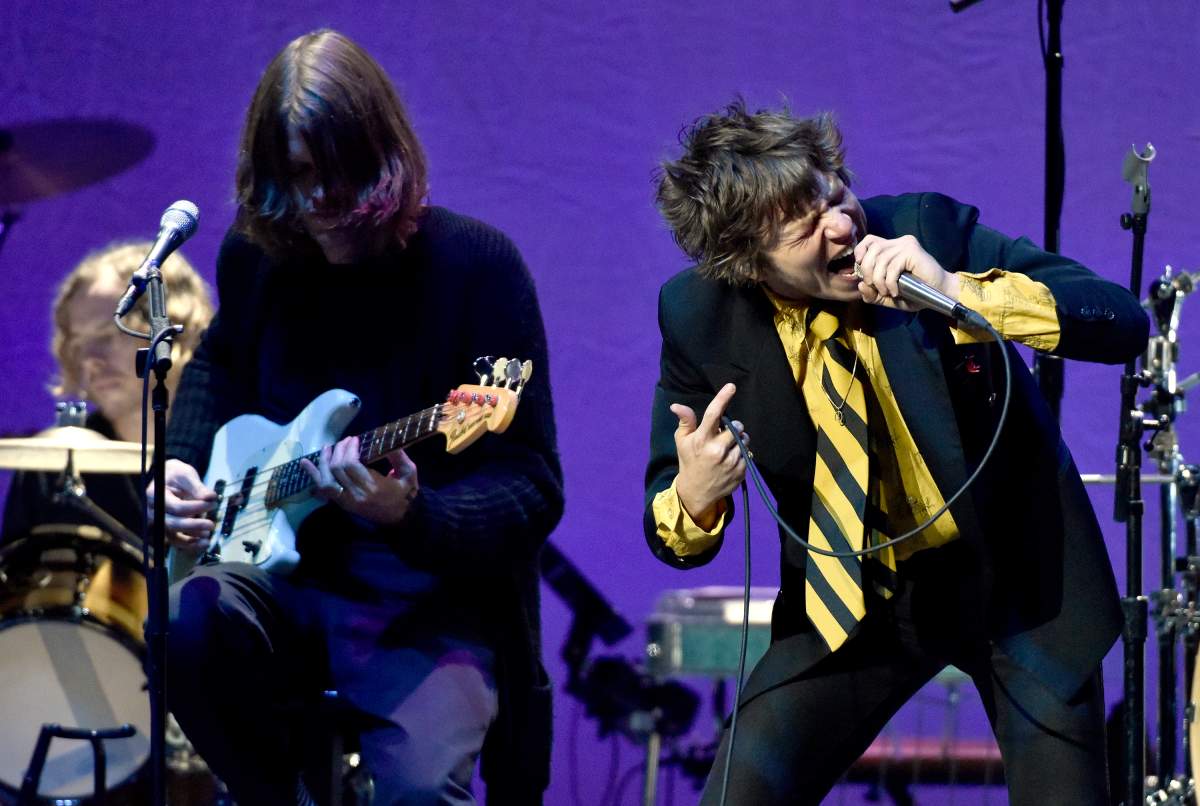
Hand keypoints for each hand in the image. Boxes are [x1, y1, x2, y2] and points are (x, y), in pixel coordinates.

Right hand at [147, 458, 216, 553]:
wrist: (170, 478)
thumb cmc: (176, 474)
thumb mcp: (186, 474)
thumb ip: (197, 487)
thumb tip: (211, 497)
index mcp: (154, 495)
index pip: (176, 507)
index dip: (195, 507)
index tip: (212, 503)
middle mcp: (154, 511)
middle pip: (173, 524)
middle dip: (194, 525)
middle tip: (211, 524)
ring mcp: (159, 522)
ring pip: (173, 536)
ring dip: (191, 539)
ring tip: (208, 536)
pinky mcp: (167, 528)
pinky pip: (176, 540)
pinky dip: (190, 544)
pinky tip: (203, 542)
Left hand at [300, 436, 418, 525]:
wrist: (403, 519)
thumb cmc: (407, 494)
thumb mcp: (409, 473)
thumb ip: (399, 457)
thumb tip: (387, 440)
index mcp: (373, 486)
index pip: (351, 464)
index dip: (349, 449)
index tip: (355, 439)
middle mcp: (356, 494)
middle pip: (336, 469)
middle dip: (339, 451)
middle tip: (346, 441)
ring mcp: (347, 501)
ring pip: (326, 480)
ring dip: (323, 461)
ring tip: (326, 447)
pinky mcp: (343, 504)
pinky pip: (324, 491)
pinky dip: (314, 476)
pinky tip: (306, 464)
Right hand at [670, 383, 749, 529]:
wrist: (696, 492)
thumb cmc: (689, 461)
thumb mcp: (682, 441)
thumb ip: (685, 422)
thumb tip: (676, 405)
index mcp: (702, 440)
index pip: (713, 414)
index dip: (723, 398)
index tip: (731, 386)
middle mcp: (717, 450)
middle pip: (736, 427)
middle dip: (733, 427)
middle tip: (724, 435)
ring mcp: (730, 462)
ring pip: (744, 440)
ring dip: (738, 441)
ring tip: (727, 448)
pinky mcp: (740, 472)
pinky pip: (748, 454)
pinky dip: (741, 454)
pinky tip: (730, 461)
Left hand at [854, 234, 960, 309]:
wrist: (940, 293)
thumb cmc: (915, 294)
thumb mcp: (888, 296)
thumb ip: (873, 294)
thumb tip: (860, 285)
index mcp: (891, 247)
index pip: (869, 241)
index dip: (860, 253)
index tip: (861, 271)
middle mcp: (898, 242)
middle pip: (872, 249)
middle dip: (867, 271)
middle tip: (874, 287)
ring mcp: (906, 245)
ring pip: (880, 259)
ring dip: (879, 280)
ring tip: (887, 292)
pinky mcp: (912, 251)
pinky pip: (892, 266)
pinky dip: (890, 282)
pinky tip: (895, 291)